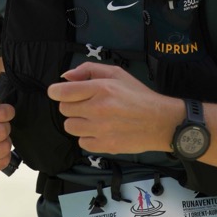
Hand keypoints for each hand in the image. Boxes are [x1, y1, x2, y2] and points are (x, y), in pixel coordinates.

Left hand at [48, 63, 183, 155]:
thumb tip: (65, 77)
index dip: (56, 92)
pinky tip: (101, 130)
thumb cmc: (138, 96)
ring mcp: (101, 129)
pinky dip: (88, 137)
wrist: (160, 122)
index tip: (58, 93)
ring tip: (94, 118)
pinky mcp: (105, 146)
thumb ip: (88, 70)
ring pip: (70, 126)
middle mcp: (98, 109)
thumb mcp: (117, 73)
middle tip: (86, 105)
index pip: (63, 92)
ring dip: (78, 122)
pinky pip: (82, 142)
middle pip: (64, 109)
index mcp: (101, 88)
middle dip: (72, 106)